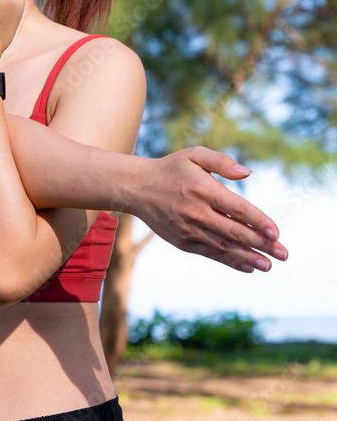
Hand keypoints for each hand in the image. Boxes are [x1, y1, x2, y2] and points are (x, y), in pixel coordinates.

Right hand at [128, 147, 288, 271]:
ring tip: (269, 265)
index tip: (277, 233)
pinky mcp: (182, 241)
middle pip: (235, 232)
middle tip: (284, 254)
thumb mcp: (194, 155)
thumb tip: (248, 173)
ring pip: (224, 246)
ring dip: (249, 257)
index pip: (238, 209)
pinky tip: (247, 266)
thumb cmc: (170, 169)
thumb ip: (222, 162)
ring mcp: (188, 229)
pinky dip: (229, 261)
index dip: (259, 222)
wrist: (136, 187)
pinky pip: (210, 253)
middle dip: (262, 244)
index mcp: (203, 190)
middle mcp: (196, 212)